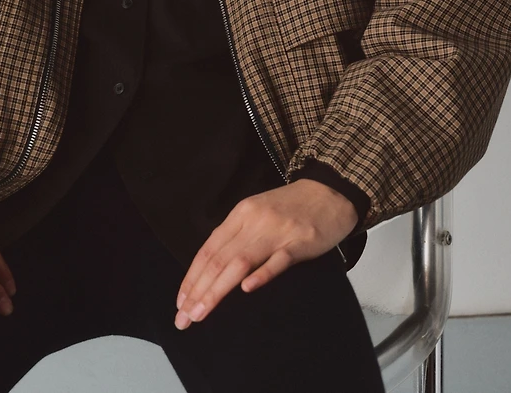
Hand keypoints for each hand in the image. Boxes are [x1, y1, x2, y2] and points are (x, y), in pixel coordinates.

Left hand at [173, 178, 357, 329]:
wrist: (329, 191)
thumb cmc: (292, 207)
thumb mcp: (257, 214)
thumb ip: (237, 237)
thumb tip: (213, 267)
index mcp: (240, 215)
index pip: (209, 250)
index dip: (192, 277)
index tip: (181, 303)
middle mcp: (253, 222)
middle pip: (219, 259)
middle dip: (198, 291)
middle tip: (184, 319)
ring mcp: (276, 232)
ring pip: (240, 262)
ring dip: (217, 290)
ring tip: (201, 313)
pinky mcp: (299, 242)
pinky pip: (278, 260)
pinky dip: (261, 274)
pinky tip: (247, 289)